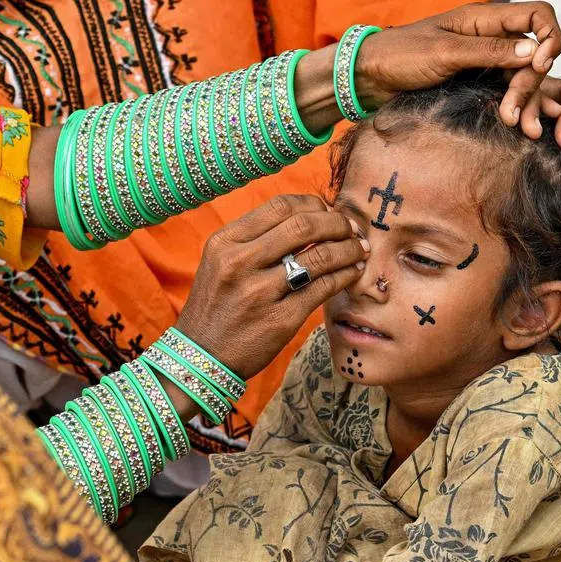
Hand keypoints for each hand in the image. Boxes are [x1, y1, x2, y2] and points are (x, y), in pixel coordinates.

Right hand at [176, 195, 367, 378]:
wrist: (201, 357)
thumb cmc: (216, 308)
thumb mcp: (220, 264)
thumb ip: (253, 240)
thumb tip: (305, 218)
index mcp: (225, 243)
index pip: (280, 206)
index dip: (313, 204)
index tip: (328, 212)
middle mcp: (240, 263)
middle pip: (304, 225)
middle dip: (337, 223)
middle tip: (351, 229)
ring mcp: (261, 292)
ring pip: (320, 256)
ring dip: (348, 248)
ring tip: (360, 249)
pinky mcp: (281, 320)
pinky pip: (324, 288)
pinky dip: (345, 275)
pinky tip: (353, 271)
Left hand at [354, 2, 560, 106]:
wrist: (370, 77)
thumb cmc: (400, 56)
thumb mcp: (444, 53)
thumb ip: (487, 52)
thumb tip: (533, 51)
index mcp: (485, 19)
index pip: (538, 15)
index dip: (549, 37)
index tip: (539, 66)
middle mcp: (490, 37)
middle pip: (534, 52)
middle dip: (533, 82)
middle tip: (516, 114)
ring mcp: (484, 62)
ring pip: (522, 76)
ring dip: (526, 99)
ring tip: (519, 127)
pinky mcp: (475, 83)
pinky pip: (504, 91)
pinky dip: (512, 106)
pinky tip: (513, 124)